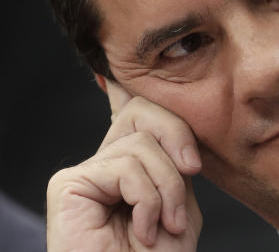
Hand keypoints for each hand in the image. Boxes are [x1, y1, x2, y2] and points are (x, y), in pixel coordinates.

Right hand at [46, 81, 202, 250]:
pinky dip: (148, 199)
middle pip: (144, 109)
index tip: (115, 69)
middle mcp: (105, 160)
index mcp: (131, 163)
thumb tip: (157, 121)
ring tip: (165, 223)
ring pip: (143, 142)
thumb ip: (172, 158)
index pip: (129, 112)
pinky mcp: (69, 184)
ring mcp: (85, 171)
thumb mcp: (181, 198)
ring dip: (169, 188)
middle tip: (191, 173)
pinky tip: (143, 229)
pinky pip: (126, 165)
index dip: (125, 85)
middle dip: (179, 137)